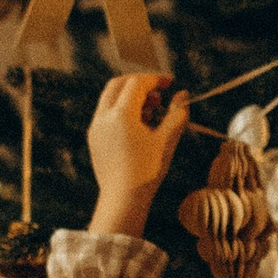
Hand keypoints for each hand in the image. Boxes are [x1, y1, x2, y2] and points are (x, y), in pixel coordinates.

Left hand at [86, 69, 188, 236]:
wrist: (122, 199)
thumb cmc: (147, 171)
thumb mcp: (166, 140)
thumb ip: (176, 114)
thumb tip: (182, 94)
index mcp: (121, 115)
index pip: (137, 83)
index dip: (155, 79)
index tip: (170, 83)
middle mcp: (103, 117)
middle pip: (118, 84)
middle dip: (139, 83)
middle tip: (158, 92)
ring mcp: (96, 127)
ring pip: (110, 98)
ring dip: (130, 96)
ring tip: (152, 111)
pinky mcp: (94, 138)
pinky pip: (106, 113)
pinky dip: (121, 110)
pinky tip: (139, 125)